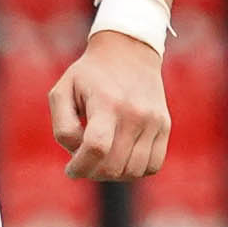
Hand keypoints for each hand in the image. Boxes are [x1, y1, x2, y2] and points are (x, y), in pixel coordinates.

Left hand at [49, 31, 169, 182]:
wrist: (129, 51)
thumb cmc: (89, 75)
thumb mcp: (63, 90)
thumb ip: (63, 126)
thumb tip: (77, 154)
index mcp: (107, 103)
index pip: (96, 148)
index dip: (80, 166)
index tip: (71, 169)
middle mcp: (135, 113)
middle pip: (114, 166)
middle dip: (93, 173)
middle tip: (84, 163)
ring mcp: (153, 121)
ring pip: (134, 171)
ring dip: (114, 174)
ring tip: (102, 159)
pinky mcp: (164, 126)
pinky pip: (153, 166)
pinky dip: (135, 170)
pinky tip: (121, 158)